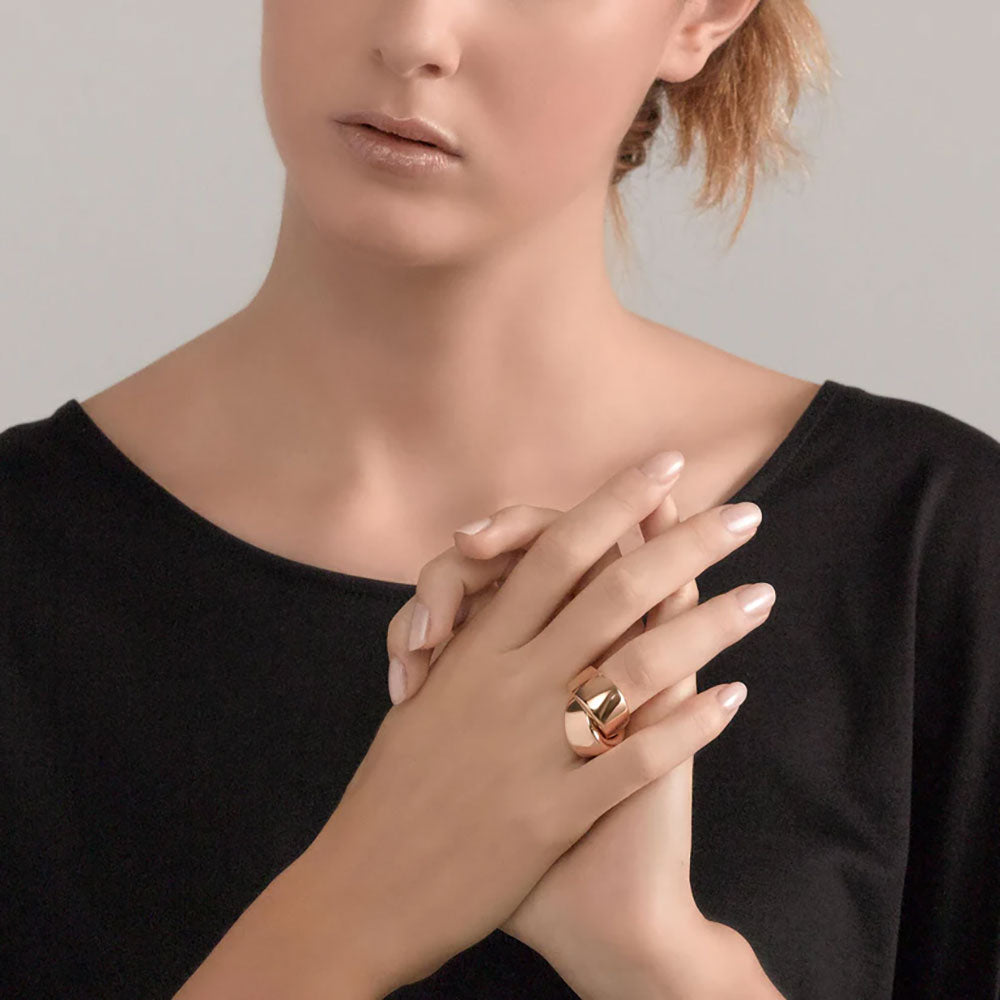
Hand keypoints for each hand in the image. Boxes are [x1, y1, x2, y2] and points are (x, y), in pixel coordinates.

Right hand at [385, 464, 775, 993]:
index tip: (664, 469)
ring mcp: (534, 746)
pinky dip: (688, 724)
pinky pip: (634, 758)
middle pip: (612, 590)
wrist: (361, 891)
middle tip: (745, 515)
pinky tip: (733, 696)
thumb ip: (468, 650)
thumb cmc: (388, 793)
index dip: (612, 503)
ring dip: (710, 626)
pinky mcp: (553, 811)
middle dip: (685, 544)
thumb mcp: (424, 703)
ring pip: (640, 666)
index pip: (552, 551)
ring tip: (763, 596)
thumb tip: (506, 602)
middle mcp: (508, 684)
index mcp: (473, 650)